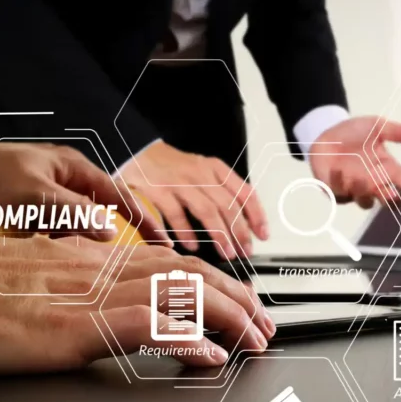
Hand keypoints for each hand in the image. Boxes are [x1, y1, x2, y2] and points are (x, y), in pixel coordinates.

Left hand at [0, 138, 166, 242]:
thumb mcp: (36, 196)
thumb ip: (75, 213)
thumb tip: (111, 233)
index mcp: (76, 169)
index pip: (122, 198)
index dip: (145, 222)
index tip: (164, 244)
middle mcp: (68, 180)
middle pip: (102, 214)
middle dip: (109, 238)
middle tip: (123, 263)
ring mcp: (50, 194)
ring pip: (77, 225)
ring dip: (74, 241)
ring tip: (71, 256)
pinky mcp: (32, 208)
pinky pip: (54, 230)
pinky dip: (52, 241)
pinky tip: (41, 249)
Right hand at [0, 224, 274, 374]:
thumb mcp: (36, 287)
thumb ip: (78, 293)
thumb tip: (112, 315)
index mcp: (94, 260)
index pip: (173, 262)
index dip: (216, 282)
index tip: (241, 305)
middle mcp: (101, 268)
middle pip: (190, 272)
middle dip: (238, 298)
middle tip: (265, 326)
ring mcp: (91, 294)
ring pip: (181, 291)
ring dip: (228, 315)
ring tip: (255, 339)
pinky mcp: (75, 324)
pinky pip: (146, 323)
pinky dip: (186, 336)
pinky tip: (211, 353)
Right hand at [120, 140, 267, 258]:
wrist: (137, 148)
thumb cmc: (174, 167)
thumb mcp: (203, 172)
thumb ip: (221, 192)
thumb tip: (243, 224)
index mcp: (216, 169)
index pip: (245, 192)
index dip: (257, 215)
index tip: (263, 235)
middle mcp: (201, 173)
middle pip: (228, 205)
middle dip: (240, 232)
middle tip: (246, 251)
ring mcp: (180, 181)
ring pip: (207, 210)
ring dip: (220, 235)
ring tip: (227, 253)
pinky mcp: (158, 189)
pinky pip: (176, 214)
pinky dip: (186, 232)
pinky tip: (193, 246)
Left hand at [310, 116, 400, 208]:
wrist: (326, 132)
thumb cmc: (353, 132)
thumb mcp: (377, 127)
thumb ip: (397, 132)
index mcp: (385, 168)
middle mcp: (372, 182)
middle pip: (386, 199)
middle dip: (389, 199)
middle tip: (392, 194)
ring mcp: (354, 189)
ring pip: (364, 201)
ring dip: (364, 191)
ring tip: (360, 177)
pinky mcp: (335, 190)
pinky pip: (339, 194)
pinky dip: (339, 182)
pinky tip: (338, 169)